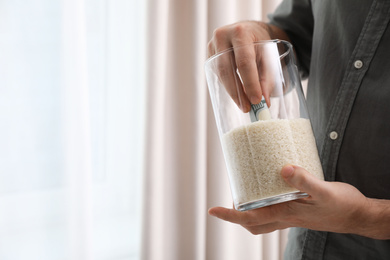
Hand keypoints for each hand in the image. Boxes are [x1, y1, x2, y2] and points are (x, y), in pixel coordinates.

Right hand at [207, 21, 289, 111]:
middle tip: (247, 108)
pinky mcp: (209, 55)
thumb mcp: (268, 55)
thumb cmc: (260, 41)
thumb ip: (266, 77)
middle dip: (237, 92)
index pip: (244, 61)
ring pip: (221, 74)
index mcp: (240, 32)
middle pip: (227, 70)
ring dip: (232, 92)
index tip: (256, 100)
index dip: (250, 82)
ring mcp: (212, 46)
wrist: (248, 30)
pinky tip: (237, 95)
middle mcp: (223, 36)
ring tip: (244, 105)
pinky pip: (218, 74)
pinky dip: (228, 86)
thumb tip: (265, 102)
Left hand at [208, 165, 372, 236]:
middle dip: (235, 213)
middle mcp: (284, 218)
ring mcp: (290, 216)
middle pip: (251, 222)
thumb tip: (284, 168)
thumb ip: (304, 180)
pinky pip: (272, 211)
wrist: (357, 215)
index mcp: (286, 214)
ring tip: (243, 190)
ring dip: (248, 209)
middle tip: (229, 196)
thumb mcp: (324, 191)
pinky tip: (267, 187)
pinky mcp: (296, 210)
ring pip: (260, 219)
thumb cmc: (342, 206)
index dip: (229, 215)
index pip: (249, 218)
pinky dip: (263, 203)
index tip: (212, 210)